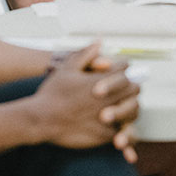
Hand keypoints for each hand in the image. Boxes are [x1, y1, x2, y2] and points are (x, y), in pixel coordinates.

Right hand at [27, 42, 140, 158]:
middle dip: (130, 86)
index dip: (123, 67)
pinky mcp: (103, 134)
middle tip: (125, 89)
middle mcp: (108, 98)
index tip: (120, 70)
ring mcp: (107, 117)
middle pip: (134, 89)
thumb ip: (86, 54)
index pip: (125, 68)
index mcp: (101, 80)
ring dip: (129, 107)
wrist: (41, 119)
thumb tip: (100, 41)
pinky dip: (120, 127)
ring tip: (122, 106)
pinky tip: (114, 123)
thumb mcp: (67, 68)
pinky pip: (121, 129)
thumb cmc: (53, 92)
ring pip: (132, 110)